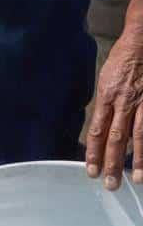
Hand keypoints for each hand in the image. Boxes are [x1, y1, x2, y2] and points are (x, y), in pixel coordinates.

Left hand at [87, 0, 142, 189]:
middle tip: (109, 185)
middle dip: (112, 163)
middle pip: (116, 138)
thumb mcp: (106, 80)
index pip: (96, 130)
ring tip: (136, 180)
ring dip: (137, 160)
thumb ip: (105, 104)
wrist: (142, 40)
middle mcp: (123, 102)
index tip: (89, 171)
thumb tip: (102, 126)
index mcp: (106, 97)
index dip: (92, 152)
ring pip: (139, 136)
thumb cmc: (124, 59)